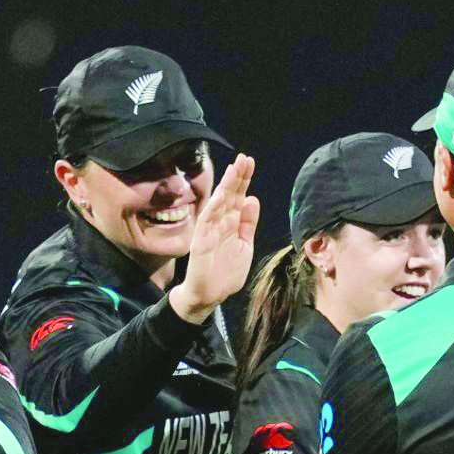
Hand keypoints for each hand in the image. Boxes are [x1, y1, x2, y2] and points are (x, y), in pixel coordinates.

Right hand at [169, 156, 260, 322]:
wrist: (209, 295)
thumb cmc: (226, 271)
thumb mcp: (245, 245)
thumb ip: (248, 224)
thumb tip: (252, 199)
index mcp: (232, 223)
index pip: (238, 196)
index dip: (244, 180)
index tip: (250, 162)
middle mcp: (220, 223)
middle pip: (229, 195)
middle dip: (236, 177)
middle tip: (244, 158)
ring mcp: (210, 230)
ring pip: (218, 204)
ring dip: (225, 187)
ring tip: (233, 170)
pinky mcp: (201, 241)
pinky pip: (207, 222)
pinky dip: (214, 208)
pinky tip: (221, 196)